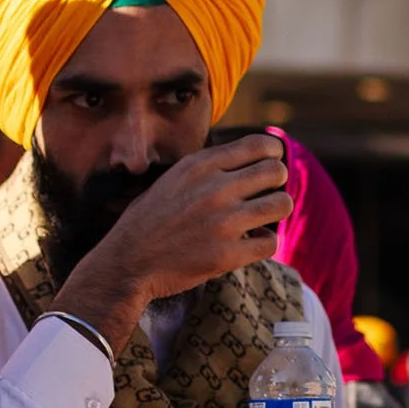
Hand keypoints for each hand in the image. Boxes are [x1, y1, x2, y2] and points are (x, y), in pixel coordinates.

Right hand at [53, 135, 291, 347]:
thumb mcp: (172, 179)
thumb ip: (207, 168)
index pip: (260, 145)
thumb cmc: (148, 220)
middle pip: (277, 172)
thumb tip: (246, 160)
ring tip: (261, 219)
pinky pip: (271, 242)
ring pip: (282, 204)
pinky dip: (264, 243)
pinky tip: (249, 244)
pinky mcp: (229, 254)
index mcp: (200, 165)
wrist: (127, 262)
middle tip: (265, 195)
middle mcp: (215, 188)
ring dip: (275, 212)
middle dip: (277, 183)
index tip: (271, 164)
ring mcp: (224, 222)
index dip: (273, 154)